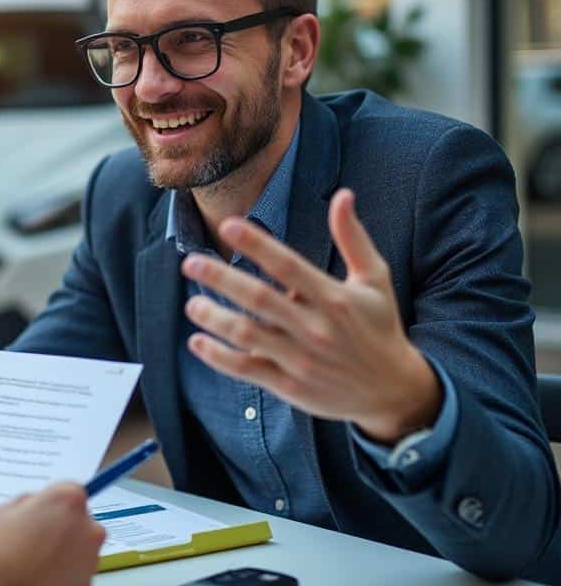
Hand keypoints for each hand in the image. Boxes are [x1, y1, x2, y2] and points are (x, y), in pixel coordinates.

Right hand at [0, 483, 106, 585]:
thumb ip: (24, 507)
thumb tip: (31, 509)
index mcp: (67, 501)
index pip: (69, 492)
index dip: (51, 503)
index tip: (40, 512)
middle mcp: (87, 529)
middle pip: (79, 522)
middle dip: (60, 529)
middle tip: (31, 540)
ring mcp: (89, 562)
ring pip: (78, 552)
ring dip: (61, 555)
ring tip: (29, 566)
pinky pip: (74, 578)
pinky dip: (60, 580)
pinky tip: (36, 583)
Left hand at [181, 188, 441, 443]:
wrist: (394, 391)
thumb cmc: (380, 327)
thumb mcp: (375, 280)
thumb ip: (353, 238)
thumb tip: (343, 194)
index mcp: (334, 297)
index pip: (288, 265)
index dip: (257, 244)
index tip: (228, 225)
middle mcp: (316, 327)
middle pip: (260, 298)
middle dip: (222, 279)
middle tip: (190, 263)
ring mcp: (301, 359)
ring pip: (248, 335)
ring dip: (215, 318)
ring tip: (192, 305)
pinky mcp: (290, 386)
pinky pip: (248, 370)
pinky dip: (219, 358)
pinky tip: (197, 342)